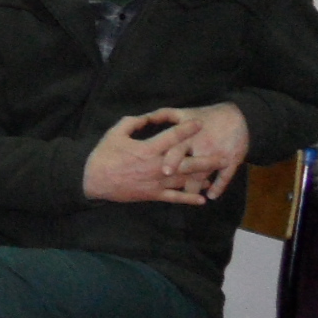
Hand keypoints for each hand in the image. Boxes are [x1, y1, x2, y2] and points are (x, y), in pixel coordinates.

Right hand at [82, 112, 210, 204]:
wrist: (93, 181)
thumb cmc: (103, 156)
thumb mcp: (114, 134)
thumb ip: (132, 123)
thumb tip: (146, 117)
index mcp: (148, 149)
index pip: (173, 137)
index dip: (187, 129)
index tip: (200, 124)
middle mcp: (157, 166)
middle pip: (187, 162)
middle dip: (207, 159)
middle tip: (224, 155)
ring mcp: (156, 182)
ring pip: (185, 180)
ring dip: (203, 177)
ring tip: (217, 174)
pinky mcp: (153, 194)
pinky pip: (174, 198)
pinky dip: (188, 199)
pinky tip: (202, 199)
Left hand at [143, 102, 250, 201]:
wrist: (238, 116)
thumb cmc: (205, 115)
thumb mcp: (183, 113)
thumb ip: (162, 116)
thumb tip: (144, 118)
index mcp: (189, 136)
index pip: (178, 149)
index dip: (171, 160)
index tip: (165, 171)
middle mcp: (203, 147)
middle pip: (191, 164)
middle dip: (183, 177)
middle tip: (177, 190)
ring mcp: (218, 155)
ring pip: (205, 174)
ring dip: (197, 186)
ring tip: (188, 194)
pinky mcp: (232, 161)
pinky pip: (225, 177)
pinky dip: (219, 187)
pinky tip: (210, 196)